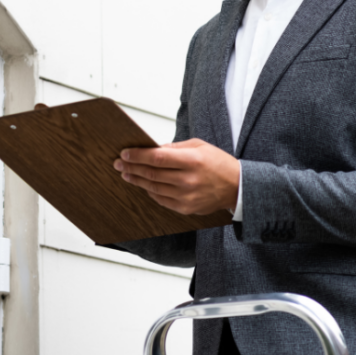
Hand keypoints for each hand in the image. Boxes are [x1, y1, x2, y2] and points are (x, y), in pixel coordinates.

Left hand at [113, 139, 239, 215]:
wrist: (237, 187)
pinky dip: (150, 191)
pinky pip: (161, 200)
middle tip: (118, 163)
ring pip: (153, 188)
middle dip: (131, 168)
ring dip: (137, 180)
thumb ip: (175, 148)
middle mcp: (188, 180)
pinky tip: (143, 185)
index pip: (157, 158)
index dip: (138, 156)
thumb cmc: (218, 163)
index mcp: (192, 160)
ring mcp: (187, 196)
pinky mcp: (186, 208)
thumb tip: (152, 149)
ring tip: (126, 173)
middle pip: (152, 174)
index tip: (124, 153)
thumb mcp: (199, 146)